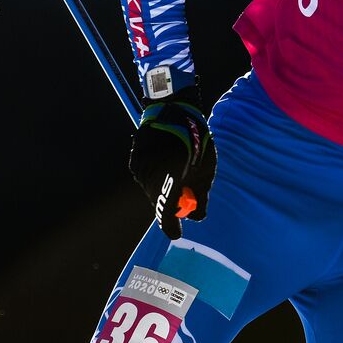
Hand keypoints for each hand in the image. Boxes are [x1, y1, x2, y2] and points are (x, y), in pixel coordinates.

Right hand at [128, 89, 215, 239]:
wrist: (174, 108)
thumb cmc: (197, 137)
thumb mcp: (207, 167)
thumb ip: (201, 194)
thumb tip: (197, 217)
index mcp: (172, 173)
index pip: (165, 209)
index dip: (170, 225)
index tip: (175, 234)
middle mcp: (152, 172)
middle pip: (158, 200)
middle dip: (170, 204)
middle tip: (184, 199)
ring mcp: (140, 166)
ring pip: (151, 189)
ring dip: (163, 189)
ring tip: (177, 172)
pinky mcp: (135, 160)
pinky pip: (145, 178)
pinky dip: (156, 177)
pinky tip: (166, 164)